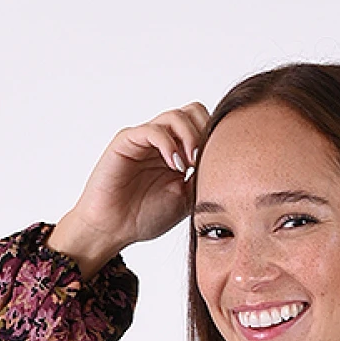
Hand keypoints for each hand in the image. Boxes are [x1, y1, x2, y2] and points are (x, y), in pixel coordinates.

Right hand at [48, 102, 211, 277]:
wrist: (113, 229)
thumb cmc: (144, 216)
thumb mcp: (185, 199)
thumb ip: (202, 179)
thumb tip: (226, 166)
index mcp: (177, 150)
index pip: (203, 124)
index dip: (213, 137)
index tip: (216, 164)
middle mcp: (162, 139)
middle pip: (193, 111)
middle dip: (203, 131)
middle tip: (203, 160)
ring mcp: (144, 138)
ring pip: (175, 116)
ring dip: (189, 137)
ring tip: (189, 165)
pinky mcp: (126, 141)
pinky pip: (152, 129)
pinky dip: (168, 143)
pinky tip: (175, 165)